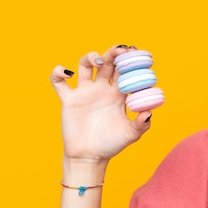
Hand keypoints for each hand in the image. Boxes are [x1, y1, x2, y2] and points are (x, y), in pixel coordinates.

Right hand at [50, 45, 151, 162]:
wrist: (90, 157)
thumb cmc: (112, 145)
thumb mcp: (130, 135)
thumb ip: (141, 124)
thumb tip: (149, 112)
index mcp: (119, 95)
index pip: (126, 72)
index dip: (132, 63)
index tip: (139, 56)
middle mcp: (102, 89)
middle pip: (108, 63)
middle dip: (114, 53)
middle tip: (121, 50)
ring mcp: (85, 92)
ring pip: (85, 65)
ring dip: (90, 56)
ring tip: (97, 60)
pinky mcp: (69, 99)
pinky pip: (59, 81)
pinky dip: (58, 72)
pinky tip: (66, 72)